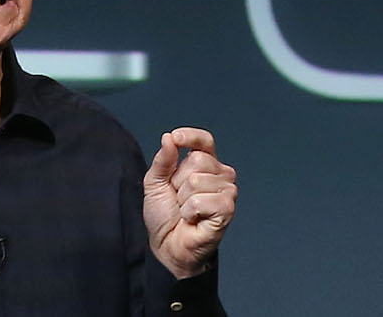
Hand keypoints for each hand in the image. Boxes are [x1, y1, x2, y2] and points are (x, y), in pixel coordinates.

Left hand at [141, 126, 235, 279]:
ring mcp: (227, 192)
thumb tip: (169, 138)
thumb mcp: (155, 183)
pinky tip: (194, 219)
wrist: (167, 245)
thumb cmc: (164, 215)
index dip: (191, 136)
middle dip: (178, 181)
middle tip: (179, 198)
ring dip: (183, 199)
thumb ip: (162, 160)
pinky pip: (201, 200)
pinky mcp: (227, 209)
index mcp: (205, 164)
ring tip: (187, 211)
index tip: (176, 138)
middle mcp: (220, 175)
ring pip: (197, 181)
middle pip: (197, 160)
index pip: (205, 141)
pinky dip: (190, 211)